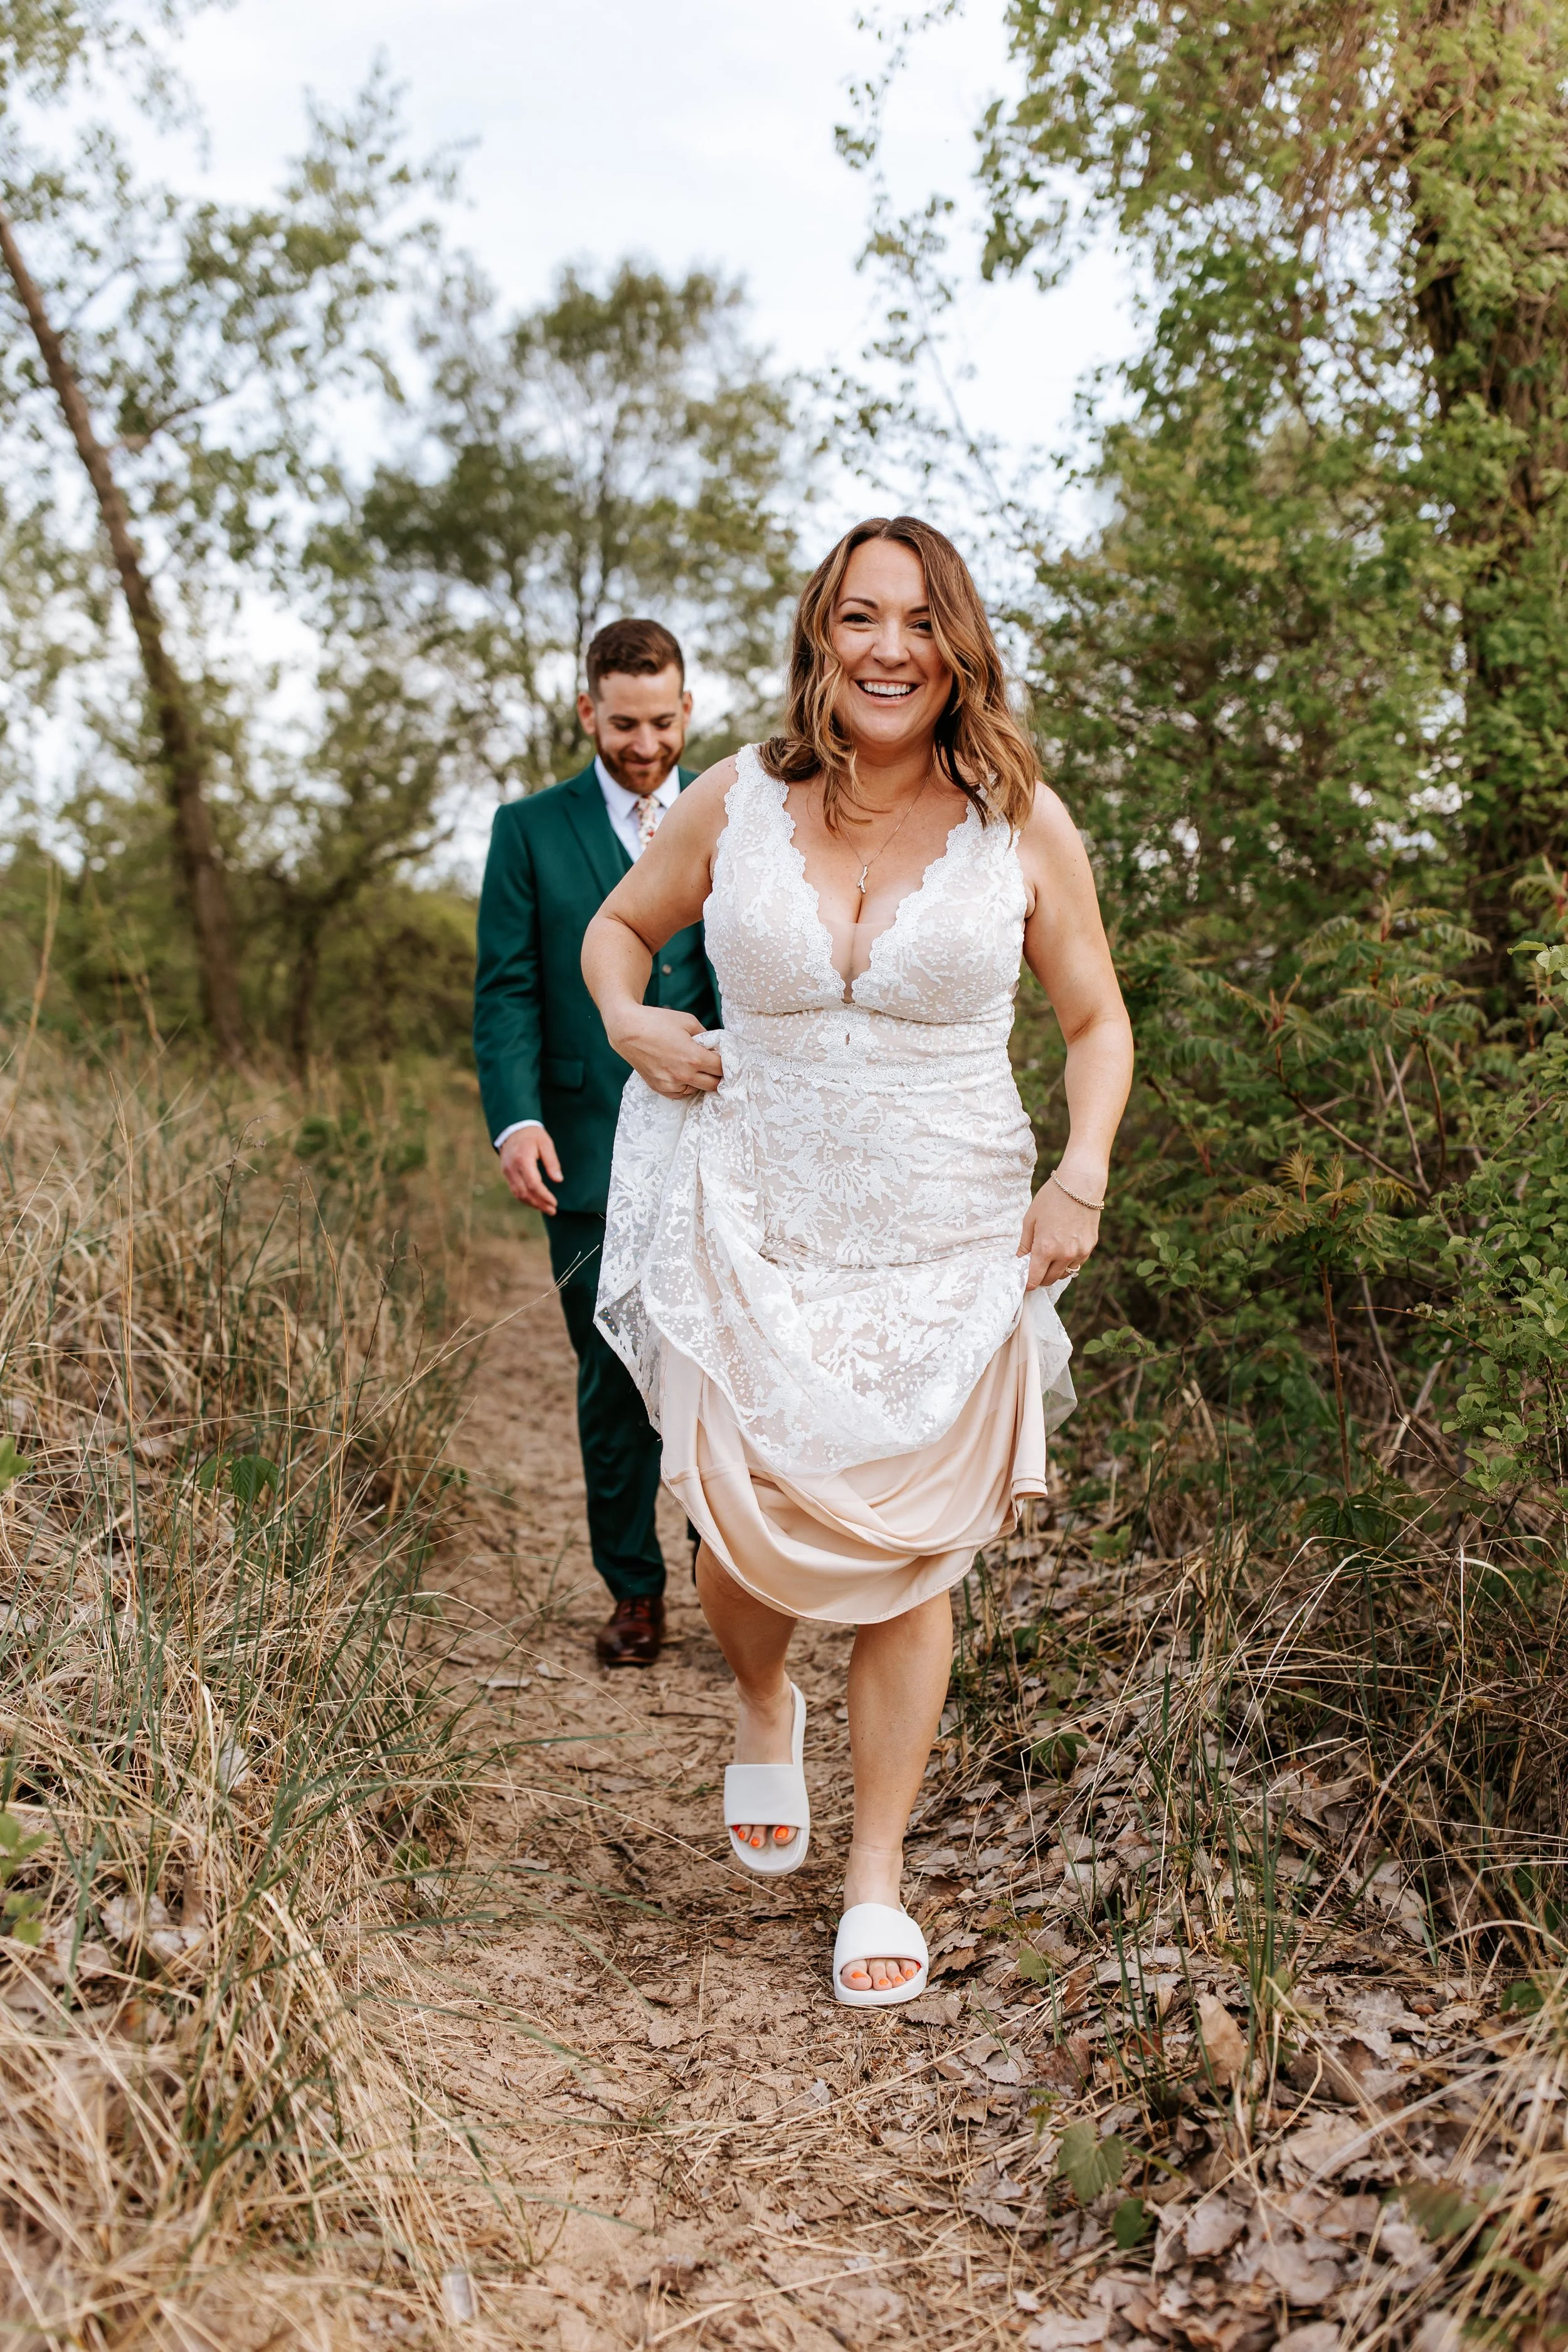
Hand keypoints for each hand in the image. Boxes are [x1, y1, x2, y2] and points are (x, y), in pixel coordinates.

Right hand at [499, 1125, 562, 1213]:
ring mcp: (507, 1172)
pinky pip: (514, 1190)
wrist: (513, 1128)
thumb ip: (552, 1162)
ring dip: (532, 1204)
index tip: (554, 1203)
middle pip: (525, 1192)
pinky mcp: (506, 1174)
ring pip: (518, 1194)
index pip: (533, 1184)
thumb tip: (558, 1180)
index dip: (544, 1196)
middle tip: (553, 1211)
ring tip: (546, 1209)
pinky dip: (525, 1198)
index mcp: (523, 1160)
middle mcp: (512, 1168)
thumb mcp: (546, 1143)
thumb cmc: (532, 1135)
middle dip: (539, 1204)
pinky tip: (535, 1202)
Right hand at [608, 1007, 722, 1100]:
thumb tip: (716, 1046)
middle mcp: (683, 1075)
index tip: (723, 1058)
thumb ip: (706, 1035)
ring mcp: (671, 1084)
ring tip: (695, 1067)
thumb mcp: (688, 1021)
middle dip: (717, 1075)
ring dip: (701, 1081)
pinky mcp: (660, 1088)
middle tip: (714, 1065)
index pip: (721, 1068)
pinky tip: (683, 1073)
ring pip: (697, 1090)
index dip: (726, 1062)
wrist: (627, 1030)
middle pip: (713, 1085)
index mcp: (694, 1058)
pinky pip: (681, 1093)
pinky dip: (686, 1086)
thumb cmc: (657, 1021)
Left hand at [1017, 1179, 1100, 1289]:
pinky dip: (1068, 1262)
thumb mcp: (1030, 1219)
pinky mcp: (1090, 1247)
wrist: (1080, 1184)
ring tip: (1048, 1260)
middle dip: (1040, 1278)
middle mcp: (1064, 1255)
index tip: (1024, 1281)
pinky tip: (1063, 1250)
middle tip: (1034, 1268)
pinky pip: (1077, 1263)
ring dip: (1055, 1272)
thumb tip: (1019, 1261)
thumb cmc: (1051, 1198)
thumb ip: (1025, 1244)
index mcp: (1045, 1249)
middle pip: (1049, 1280)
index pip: (1034, 1279)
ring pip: (1065, 1275)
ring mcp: (1080, 1252)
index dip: (1027, 1283)